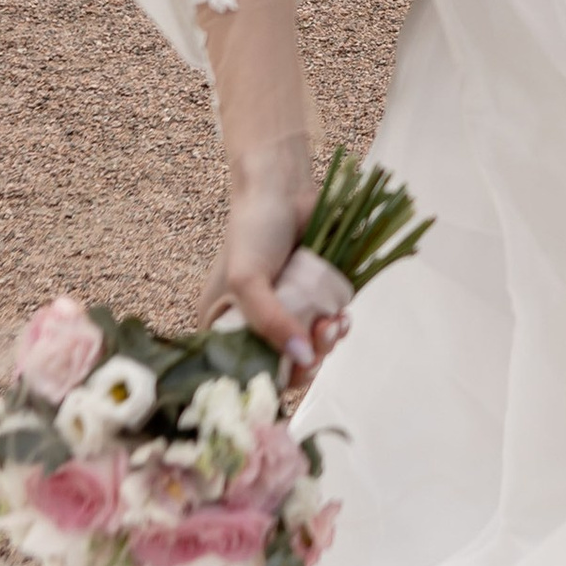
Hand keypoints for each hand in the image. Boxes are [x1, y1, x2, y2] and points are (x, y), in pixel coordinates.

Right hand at [193, 133, 318, 363]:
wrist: (283, 188)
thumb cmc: (253, 229)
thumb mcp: (248, 279)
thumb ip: (270, 321)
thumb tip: (303, 358)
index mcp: (223, 325)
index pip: (245, 371)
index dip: (272, 377)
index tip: (295, 366)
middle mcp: (253, 324)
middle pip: (281, 366)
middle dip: (306, 360)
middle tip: (320, 337)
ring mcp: (285, 312)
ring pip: (308, 350)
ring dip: (326, 344)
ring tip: (334, 323)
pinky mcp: (312, 300)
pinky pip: (326, 328)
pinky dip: (336, 328)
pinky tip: (341, 317)